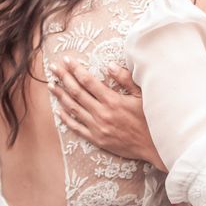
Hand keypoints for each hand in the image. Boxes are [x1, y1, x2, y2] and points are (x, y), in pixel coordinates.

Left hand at [48, 58, 166, 171]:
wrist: (154, 145)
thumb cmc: (150, 118)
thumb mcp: (142, 95)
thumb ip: (125, 79)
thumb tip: (109, 65)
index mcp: (112, 100)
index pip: (88, 81)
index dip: (75, 70)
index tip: (66, 60)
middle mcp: (102, 113)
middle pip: (77, 92)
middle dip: (63, 78)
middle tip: (53, 68)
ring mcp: (97, 127)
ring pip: (73, 109)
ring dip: (61, 96)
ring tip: (51, 86)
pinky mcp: (97, 139)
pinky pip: (77, 128)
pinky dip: (66, 118)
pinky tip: (59, 110)